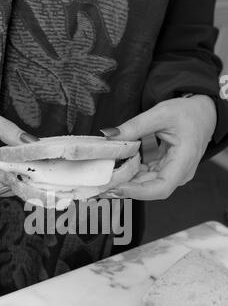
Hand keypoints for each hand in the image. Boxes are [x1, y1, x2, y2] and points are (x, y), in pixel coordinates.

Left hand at [101, 95, 216, 200]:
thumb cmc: (189, 113)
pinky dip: (129, 172)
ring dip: (125, 180)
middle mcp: (178, 173)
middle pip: (149, 188)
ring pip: (144, 184)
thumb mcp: (161, 113)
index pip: (162, 187)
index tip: (118, 187)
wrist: (203, 114)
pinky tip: (115, 168)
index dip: (139, 192)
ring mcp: (170, 174)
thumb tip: (110, 136)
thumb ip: (135, 125)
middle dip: (125, 187)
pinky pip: (144, 176)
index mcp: (184, 161)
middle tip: (102, 182)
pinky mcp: (163, 170)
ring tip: (105, 176)